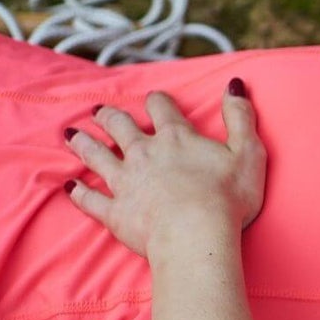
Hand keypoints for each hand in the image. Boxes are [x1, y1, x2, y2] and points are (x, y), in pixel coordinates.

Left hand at [61, 80, 267, 258]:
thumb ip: (241, 117)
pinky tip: (71, 186)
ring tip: (72, 135)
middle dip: (109, 117)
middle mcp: (144, 153)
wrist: (195, 235)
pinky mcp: (115, 211)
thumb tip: (233, 84)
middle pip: (119, 127)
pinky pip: (90, 199)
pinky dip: (79, 192)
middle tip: (100, 112)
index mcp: (176, 138)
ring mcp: (125, 182)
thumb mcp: (248, 152)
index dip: (157, 102)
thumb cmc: (227, 197)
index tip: (154, 100)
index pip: (162, 109)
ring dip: (83, 143)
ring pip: (96, 155)